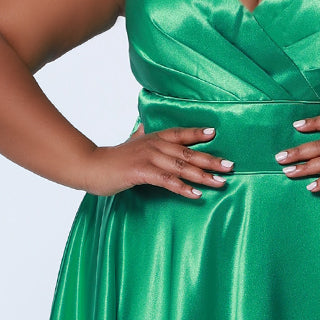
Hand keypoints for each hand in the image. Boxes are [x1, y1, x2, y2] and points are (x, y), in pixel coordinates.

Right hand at [86, 122, 233, 198]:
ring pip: (181, 166)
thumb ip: (138, 135)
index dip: (196, 133)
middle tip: (230, 166)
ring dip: (203, 176)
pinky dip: (182, 187)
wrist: (90, 166)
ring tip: (220, 183)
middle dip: (210, 159)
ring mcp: (148, 158)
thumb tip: (141, 125)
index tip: (214, 132)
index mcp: (153, 138)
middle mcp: (154, 145)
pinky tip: (195, 194)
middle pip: (187, 152)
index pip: (179, 133)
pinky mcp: (141, 172)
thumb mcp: (128, 144)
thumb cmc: (111, 159)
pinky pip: (167, 180)